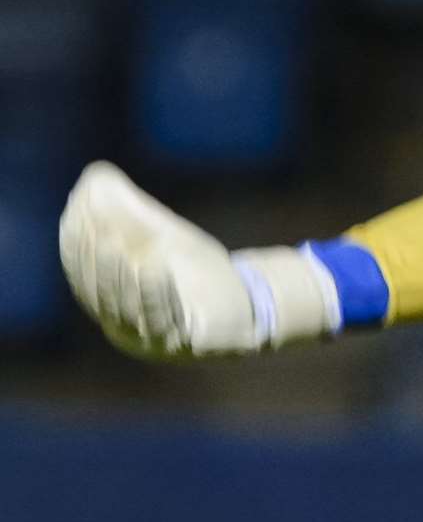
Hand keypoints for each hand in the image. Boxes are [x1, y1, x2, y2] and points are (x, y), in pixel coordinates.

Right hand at [59, 162, 337, 357]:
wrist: (249, 305)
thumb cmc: (198, 272)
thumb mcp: (164, 238)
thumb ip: (131, 213)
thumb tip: (96, 178)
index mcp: (112, 303)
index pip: (84, 275)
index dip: (77, 244)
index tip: (74, 211)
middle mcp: (125, 327)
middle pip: (100, 293)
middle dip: (93, 257)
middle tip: (90, 224)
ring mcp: (153, 340)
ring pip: (127, 309)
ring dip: (117, 275)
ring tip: (113, 243)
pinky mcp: (186, 343)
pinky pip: (166, 319)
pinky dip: (156, 292)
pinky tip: (153, 266)